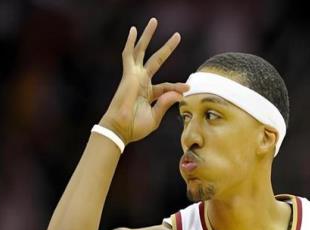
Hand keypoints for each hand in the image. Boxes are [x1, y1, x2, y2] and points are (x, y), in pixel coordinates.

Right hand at [99, 18, 188, 143]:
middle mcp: (141, 82)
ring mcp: (135, 77)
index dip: (177, 87)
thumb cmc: (135, 127)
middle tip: (178, 35)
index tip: (188, 88)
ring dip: (148, 36)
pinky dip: (131, 42)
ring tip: (154, 21)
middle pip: (156, 60)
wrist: (121, 129)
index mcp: (148, 94)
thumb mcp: (155, 117)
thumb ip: (166, 104)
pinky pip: (129, 55)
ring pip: (142, 51)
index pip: (166, 86)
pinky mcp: (128, 75)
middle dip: (167, 48)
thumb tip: (179, 94)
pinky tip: (134, 30)